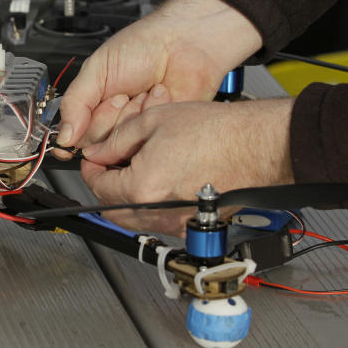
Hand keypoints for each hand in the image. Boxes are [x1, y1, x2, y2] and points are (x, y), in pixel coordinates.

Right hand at [55, 0, 261, 152]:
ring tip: (142, 92)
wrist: (183, 40)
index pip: (75, 138)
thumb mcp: (97, 69)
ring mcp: (138, 128)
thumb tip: (62, 136)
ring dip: (132, 116)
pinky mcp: (162, 132)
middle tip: (121, 95)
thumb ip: (75, 103)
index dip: (75, 138)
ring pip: (123, 144)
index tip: (77, 132)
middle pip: (98, 145)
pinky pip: (149, 138)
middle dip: (109, 118)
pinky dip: (152, 114)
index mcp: (93, 107)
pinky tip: (158, 95)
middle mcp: (115, 122)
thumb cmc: (142, 47)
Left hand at [79, 98, 294, 234]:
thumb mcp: (152, 121)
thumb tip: (98, 152)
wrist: (257, 146)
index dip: (90, 169)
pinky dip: (146, 207)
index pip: (97, 186)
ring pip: (132, 220)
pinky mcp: (191, 226)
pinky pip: (156, 223)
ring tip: (133, 171)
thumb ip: (116, 141)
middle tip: (108, 166)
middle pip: (110, 210)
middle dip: (104, 187)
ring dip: (124, 199)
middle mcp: (156, 214)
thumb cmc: (216, 132)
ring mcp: (175, 224)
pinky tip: (156, 182)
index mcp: (141, 188)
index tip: (93, 158)